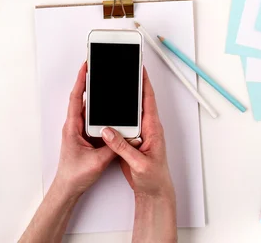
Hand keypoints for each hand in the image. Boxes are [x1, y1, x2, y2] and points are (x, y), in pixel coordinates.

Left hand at [53, 62, 115, 199]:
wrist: (68, 188)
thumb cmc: (75, 175)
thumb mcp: (98, 161)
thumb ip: (113, 146)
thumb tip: (125, 134)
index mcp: (73, 127)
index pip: (77, 98)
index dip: (81, 80)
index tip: (85, 66)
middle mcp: (74, 125)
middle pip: (82, 98)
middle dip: (88, 82)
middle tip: (96, 68)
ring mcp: (78, 130)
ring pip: (87, 108)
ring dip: (94, 96)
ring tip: (103, 82)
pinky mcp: (84, 136)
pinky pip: (92, 119)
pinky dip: (98, 110)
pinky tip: (108, 107)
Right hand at [101, 67, 174, 200]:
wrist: (153, 193)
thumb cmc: (154, 179)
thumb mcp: (138, 163)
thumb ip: (122, 147)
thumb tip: (107, 131)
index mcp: (153, 128)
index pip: (148, 99)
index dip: (144, 82)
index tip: (139, 67)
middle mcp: (147, 127)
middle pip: (139, 101)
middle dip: (132, 84)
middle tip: (124, 70)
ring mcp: (139, 133)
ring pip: (129, 112)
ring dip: (122, 100)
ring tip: (113, 85)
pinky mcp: (131, 140)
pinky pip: (123, 124)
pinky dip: (115, 116)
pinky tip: (107, 111)